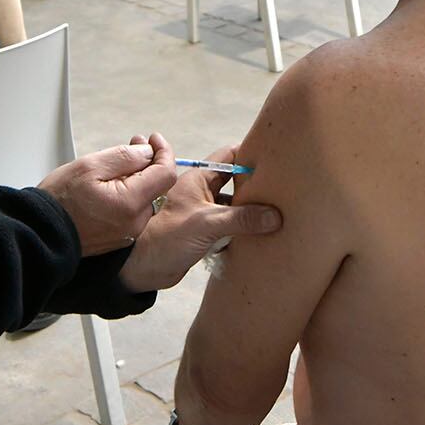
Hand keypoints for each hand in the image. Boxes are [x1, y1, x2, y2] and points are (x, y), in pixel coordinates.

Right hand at [37, 134, 177, 257]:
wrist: (41, 233)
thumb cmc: (60, 200)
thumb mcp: (90, 166)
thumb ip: (125, 157)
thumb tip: (147, 152)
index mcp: (131, 203)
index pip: (166, 174)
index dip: (163, 152)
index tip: (153, 139)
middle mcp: (135, 222)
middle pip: (157, 186)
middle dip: (150, 162)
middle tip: (135, 144)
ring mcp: (128, 232)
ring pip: (145, 198)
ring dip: (139, 177)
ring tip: (119, 163)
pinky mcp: (120, 237)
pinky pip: (134, 211)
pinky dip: (130, 194)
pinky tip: (113, 183)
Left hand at [118, 145, 280, 292]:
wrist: (142, 268)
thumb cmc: (167, 237)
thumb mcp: (208, 223)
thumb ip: (242, 218)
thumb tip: (275, 216)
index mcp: (197, 179)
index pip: (228, 157)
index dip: (250, 156)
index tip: (275, 161)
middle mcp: (201, 193)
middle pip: (235, 182)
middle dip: (255, 186)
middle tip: (283, 191)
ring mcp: (203, 213)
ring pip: (234, 206)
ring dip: (250, 211)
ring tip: (279, 213)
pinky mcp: (205, 233)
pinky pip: (229, 226)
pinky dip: (242, 229)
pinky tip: (261, 234)